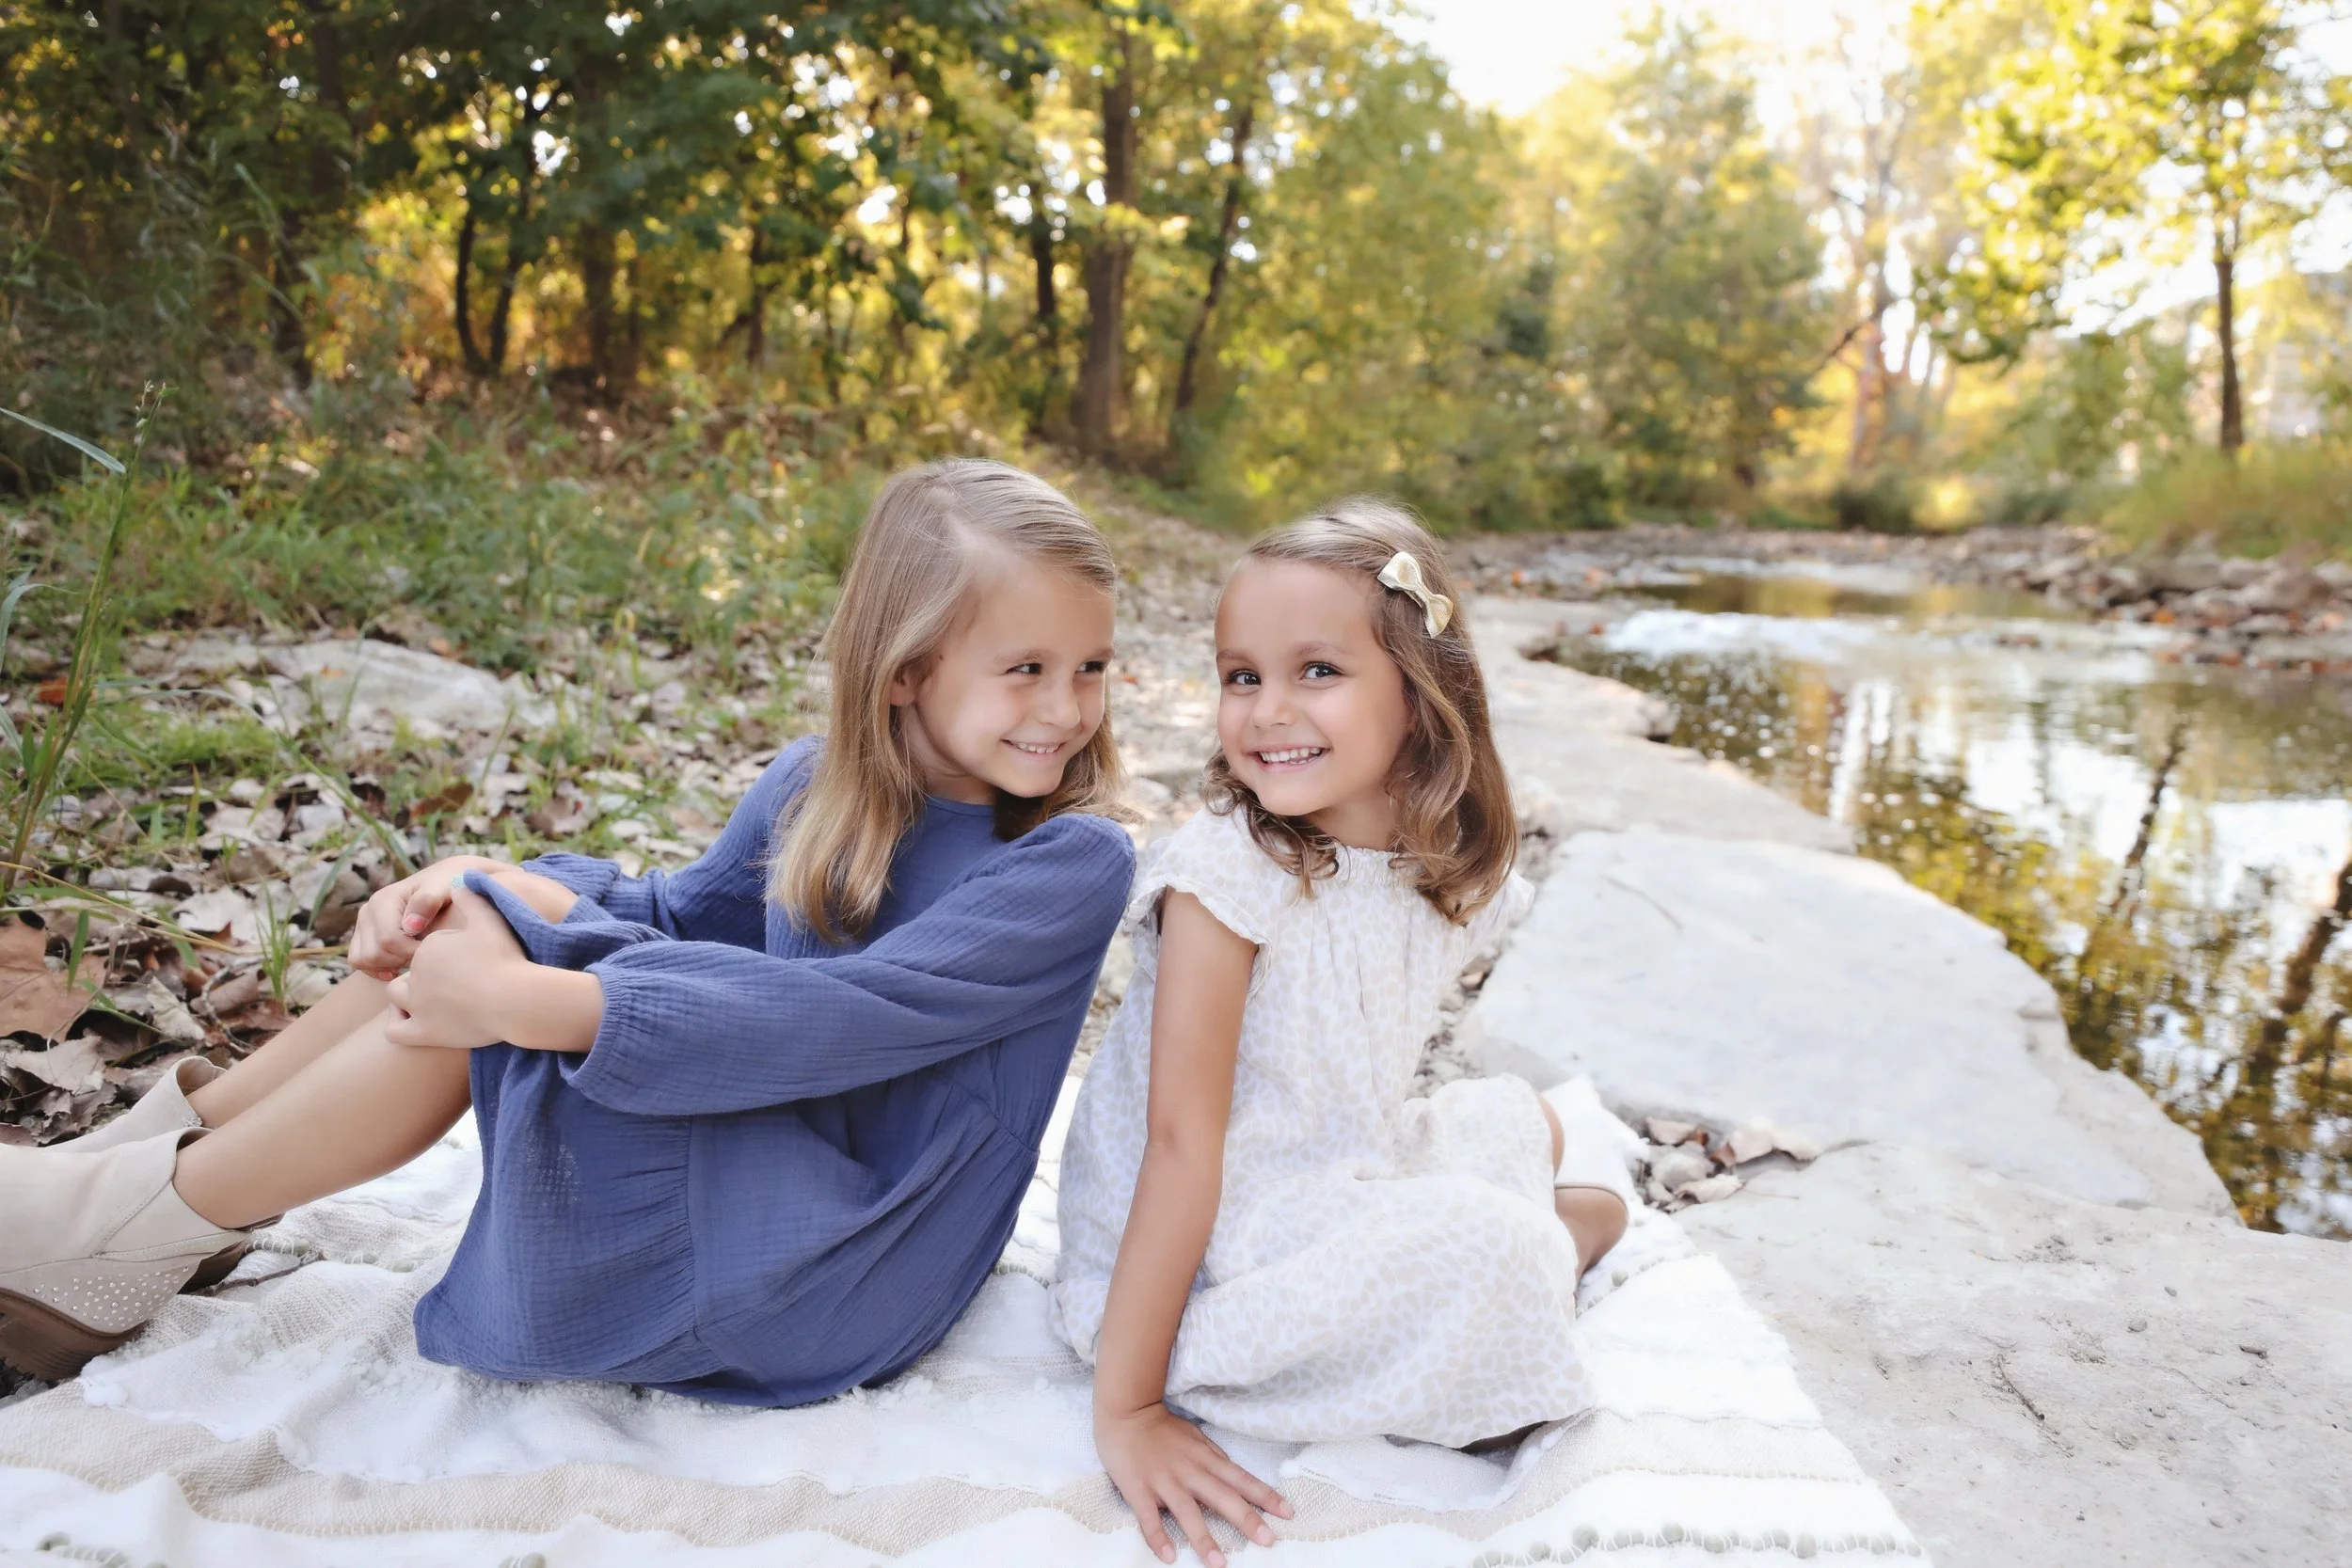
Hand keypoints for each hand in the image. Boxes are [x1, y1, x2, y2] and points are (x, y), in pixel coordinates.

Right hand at [349, 855, 499, 978]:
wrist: (451, 883)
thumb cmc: (452, 887)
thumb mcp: (446, 886)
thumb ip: (428, 900)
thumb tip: (410, 925)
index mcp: (384, 900)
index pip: (389, 941)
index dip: (413, 952)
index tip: (436, 949)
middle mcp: (368, 911)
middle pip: (374, 954)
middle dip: (402, 959)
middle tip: (427, 955)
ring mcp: (364, 925)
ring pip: (363, 961)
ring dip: (390, 965)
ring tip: (416, 958)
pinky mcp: (364, 937)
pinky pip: (362, 963)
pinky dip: (380, 969)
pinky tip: (403, 965)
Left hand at [383, 888, 529, 1048]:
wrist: (516, 998)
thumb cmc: (505, 958)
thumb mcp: (489, 919)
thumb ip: (471, 897)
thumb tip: (459, 879)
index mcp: (427, 947)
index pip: (420, 948)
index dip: (438, 954)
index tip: (461, 959)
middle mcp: (415, 975)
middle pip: (405, 972)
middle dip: (418, 974)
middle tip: (446, 979)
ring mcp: (416, 1005)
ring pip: (395, 998)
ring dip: (405, 998)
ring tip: (430, 999)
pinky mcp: (423, 1032)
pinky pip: (395, 1031)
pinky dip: (398, 1024)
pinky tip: (417, 1020)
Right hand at [1095, 1401, 1287, 1566]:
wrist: (1126, 1412)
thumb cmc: (1163, 1429)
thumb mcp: (1196, 1438)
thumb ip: (1215, 1459)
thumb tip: (1237, 1479)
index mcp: (1206, 1459)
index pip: (1242, 1479)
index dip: (1265, 1495)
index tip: (1287, 1513)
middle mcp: (1190, 1471)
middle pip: (1222, 1497)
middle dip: (1246, 1519)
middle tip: (1268, 1540)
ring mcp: (1164, 1481)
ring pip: (1187, 1512)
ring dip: (1204, 1538)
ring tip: (1219, 1564)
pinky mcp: (1138, 1489)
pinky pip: (1149, 1517)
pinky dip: (1158, 1537)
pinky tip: (1168, 1556)